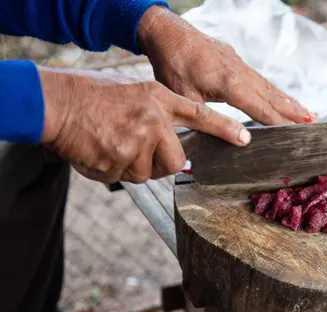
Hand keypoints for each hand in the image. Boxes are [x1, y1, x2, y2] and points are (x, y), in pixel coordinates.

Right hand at [38, 67, 250, 183]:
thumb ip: (157, 113)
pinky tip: (97, 151)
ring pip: (146, 174)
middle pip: (176, 162)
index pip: (200, 116)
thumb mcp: (133, 92)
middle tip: (140, 151)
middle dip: (161, 164)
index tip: (245, 139)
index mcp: (158, 99)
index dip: (224, 129)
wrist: (55, 103)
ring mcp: (137, 142)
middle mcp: (153, 120)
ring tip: (111, 144)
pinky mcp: (118, 161)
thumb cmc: (92, 96)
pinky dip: (109, 171)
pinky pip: (122, 179)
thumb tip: (170, 139)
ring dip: (130, 167)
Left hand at [137, 6, 314, 128]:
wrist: (167, 33)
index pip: (260, 108)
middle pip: (272, 96)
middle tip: (313, 123)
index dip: (279, 121)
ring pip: (269, 86)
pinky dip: (275, 90)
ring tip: (307, 113)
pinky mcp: (236, 60)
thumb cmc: (173, 65)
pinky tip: (281, 97)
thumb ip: (207, 119)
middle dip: (293, 111)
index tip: (297, 131)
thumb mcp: (184, 97)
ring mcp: (240, 64)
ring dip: (289, 101)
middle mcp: (240, 72)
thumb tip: (223, 138)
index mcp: (229, 83)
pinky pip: (261, 79)